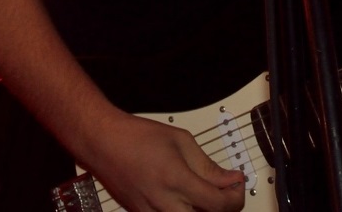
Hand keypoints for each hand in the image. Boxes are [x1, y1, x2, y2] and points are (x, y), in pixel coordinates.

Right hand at [85, 110, 246, 211]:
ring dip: (201, 211)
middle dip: (221, 209)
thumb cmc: (138, 136)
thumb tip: (230, 178)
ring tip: (205, 193)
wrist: (103, 143)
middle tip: (225, 192)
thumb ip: (207, 165)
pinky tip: (185, 198)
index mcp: (176, 180)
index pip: (217, 204)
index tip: (238, 183)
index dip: (235, 197)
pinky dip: (182, 211)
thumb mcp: (181, 141)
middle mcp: (164, 203)